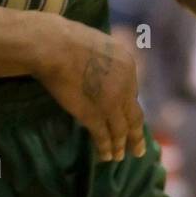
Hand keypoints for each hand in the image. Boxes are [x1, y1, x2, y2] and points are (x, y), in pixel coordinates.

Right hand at [30, 15, 145, 162]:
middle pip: (134, 115)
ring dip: (121, 146)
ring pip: (120, 130)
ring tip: (119, 157)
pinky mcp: (94, 115)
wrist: (57, 46)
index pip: (131, 92)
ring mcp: (111, 103)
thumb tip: (101, 64)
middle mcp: (126, 86)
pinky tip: (105, 157)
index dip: (128, 106)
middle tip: (139, 149)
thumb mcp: (101, 44)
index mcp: (128, 65)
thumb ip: (106, 59)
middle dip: (136, 134)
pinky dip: (105, 148)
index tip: (127, 116)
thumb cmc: (70, 39)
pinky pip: (103, 136)